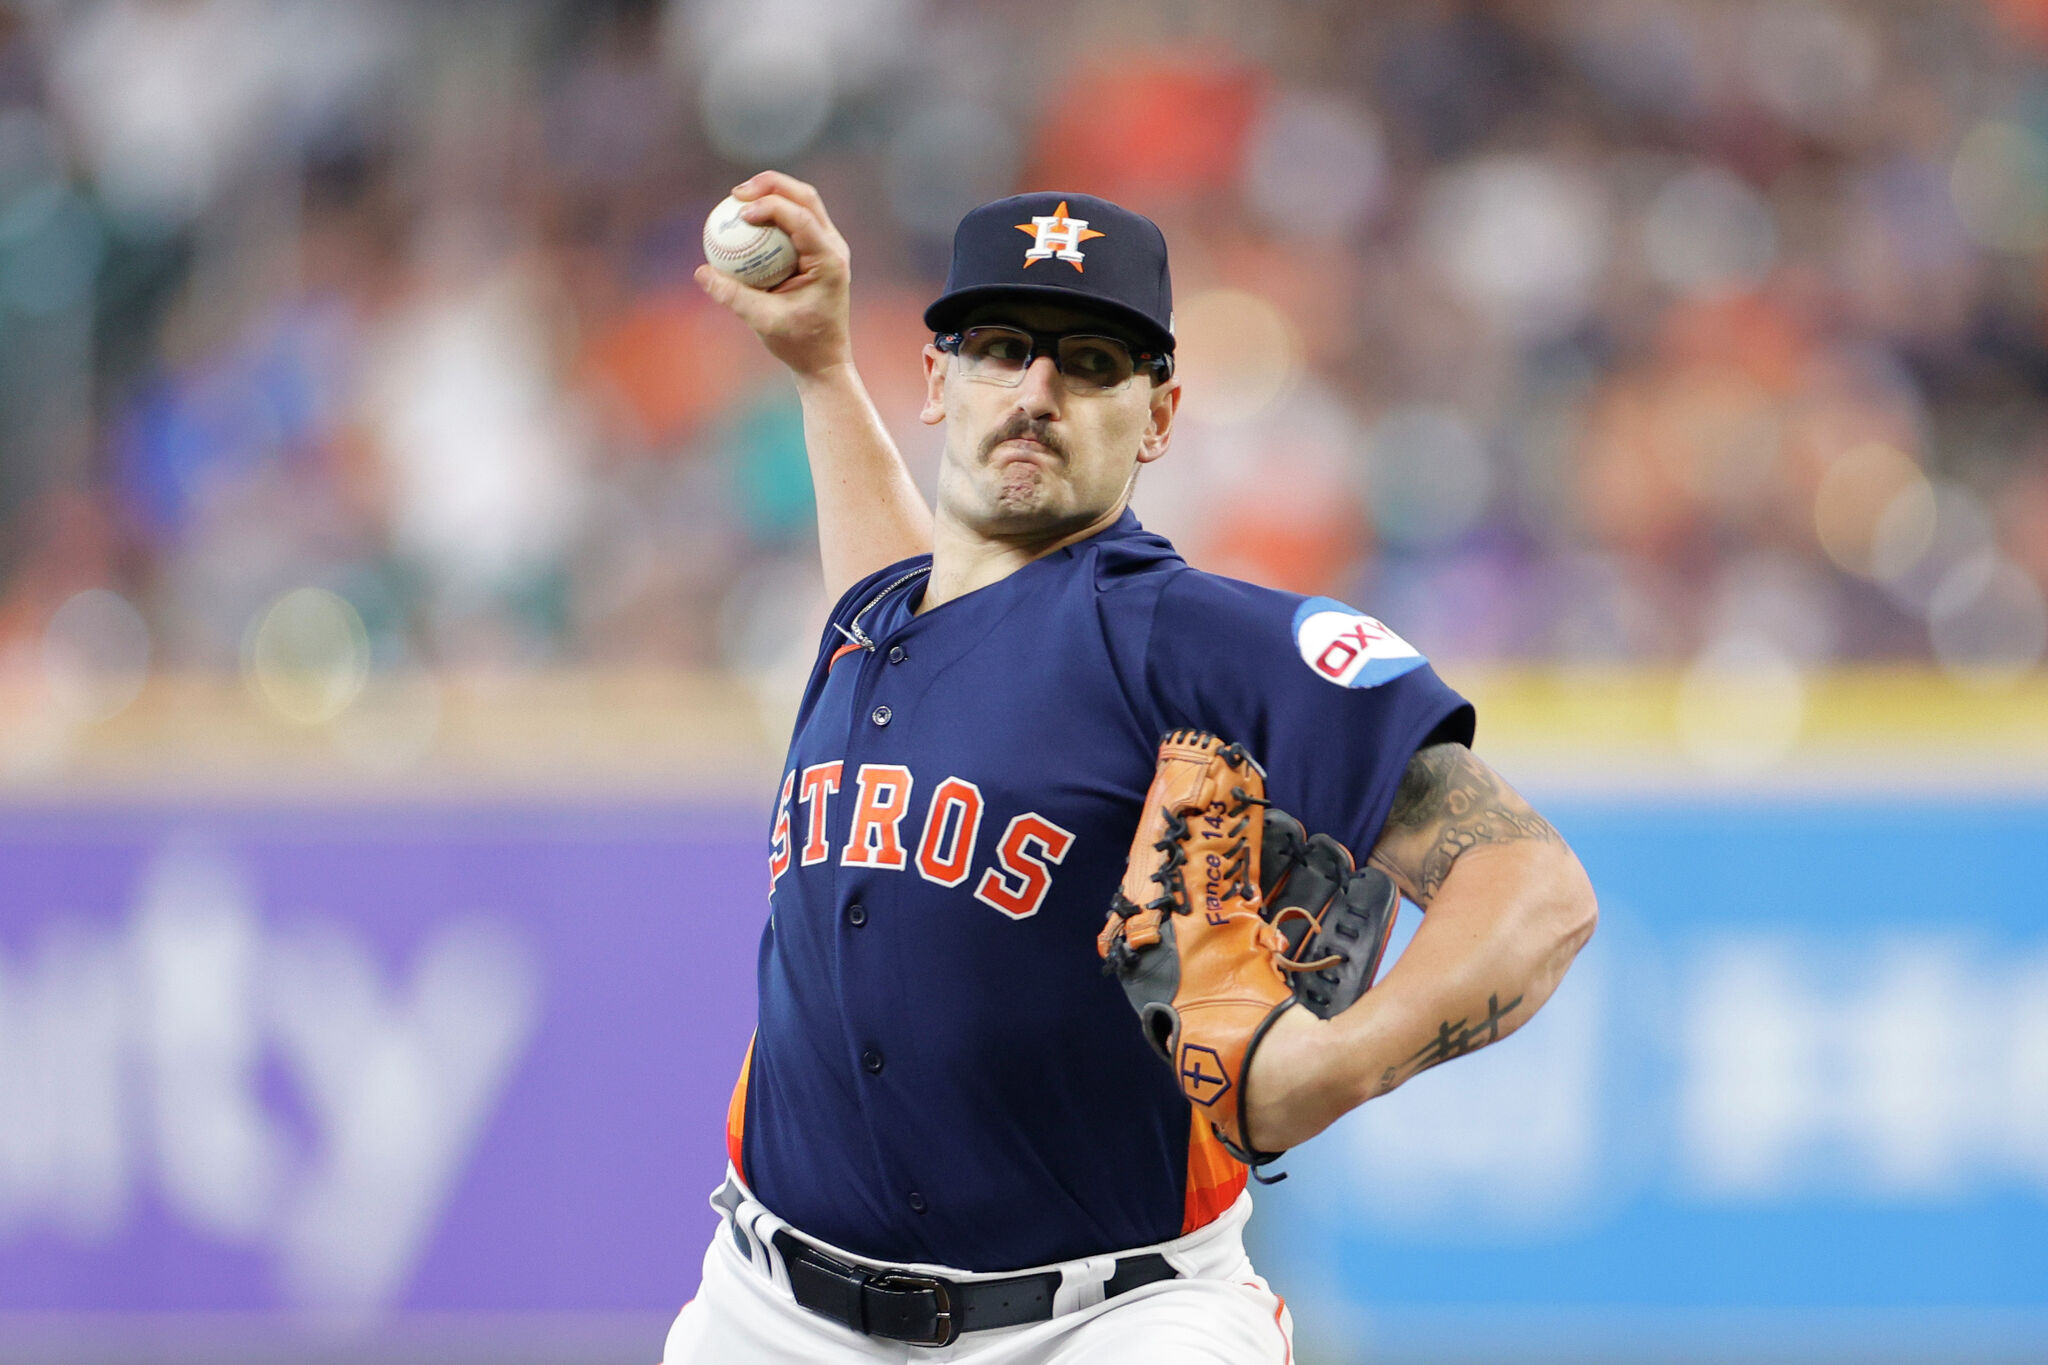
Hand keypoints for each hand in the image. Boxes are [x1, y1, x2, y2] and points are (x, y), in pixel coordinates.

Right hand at [695, 171, 854, 379]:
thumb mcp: (763, 322)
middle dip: (770, 185)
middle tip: (736, 193)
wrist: (824, 359)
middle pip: (805, 197)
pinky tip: (744, 219)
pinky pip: (793, 221)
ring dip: (771, 193)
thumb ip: (733, 296)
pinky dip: (771, 214)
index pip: (802, 219)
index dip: (771, 207)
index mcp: (829, 261)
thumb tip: (701, 272)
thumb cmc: (799, 344)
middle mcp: (833, 247)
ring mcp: (828, 246)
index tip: (741, 213)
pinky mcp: (817, 250)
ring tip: (738, 198)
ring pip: (802, 203)